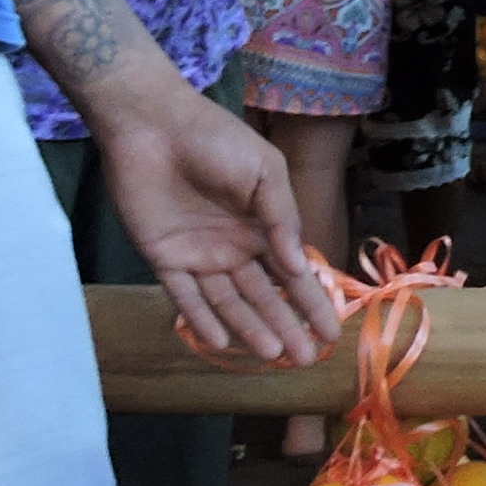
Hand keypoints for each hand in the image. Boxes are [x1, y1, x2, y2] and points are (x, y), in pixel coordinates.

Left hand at [92, 78, 341, 361]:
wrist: (153, 125)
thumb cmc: (216, 139)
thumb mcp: (265, 172)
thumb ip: (283, 219)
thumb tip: (300, 270)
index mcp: (264, 225)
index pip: (293, 274)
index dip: (313, 303)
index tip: (332, 334)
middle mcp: (235, 247)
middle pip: (264, 297)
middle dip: (286, 327)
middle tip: (306, 360)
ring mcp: (200, 255)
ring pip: (228, 302)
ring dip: (251, 329)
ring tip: (274, 356)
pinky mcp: (164, 257)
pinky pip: (184, 296)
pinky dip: (200, 319)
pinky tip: (222, 342)